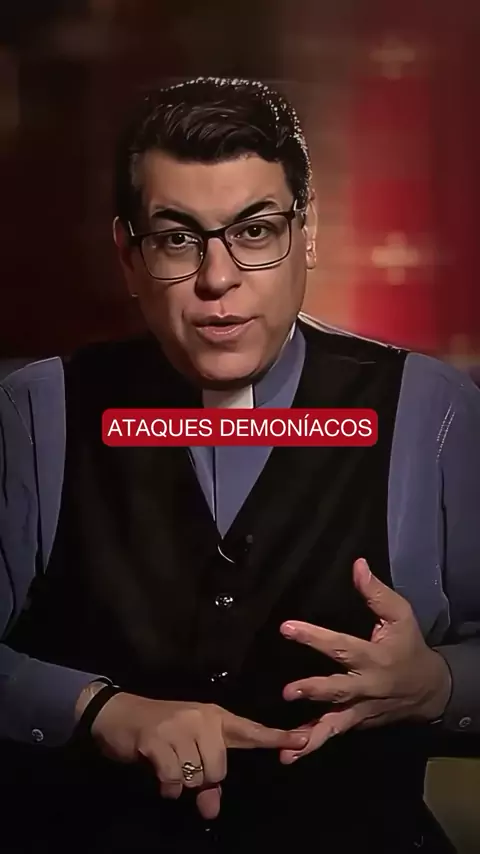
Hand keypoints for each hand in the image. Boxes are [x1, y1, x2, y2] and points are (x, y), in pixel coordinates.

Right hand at [88, 694, 307, 817]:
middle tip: (184, 768)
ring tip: (168, 766)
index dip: (276, 737)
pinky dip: (167, 786)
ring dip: (181, 782)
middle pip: (219, 767)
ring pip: (197, 775)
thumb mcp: (186, 751)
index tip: (304, 739)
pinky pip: (174, 779)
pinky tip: (157, 773)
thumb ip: (205, 777)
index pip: (250, 729)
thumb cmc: (158, 732)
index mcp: (214, 716)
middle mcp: (201, 717)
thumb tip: (211, 808)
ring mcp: (179, 726)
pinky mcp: (158, 739)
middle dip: (202, 778)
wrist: (117, 714)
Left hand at [279, 558, 451, 763]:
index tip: (287, 628)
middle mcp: (367, 687)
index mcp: (375, 657)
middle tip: (287, 691)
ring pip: (334, 722)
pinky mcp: (355, 723)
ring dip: (311, 731)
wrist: (430, 690)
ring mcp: (360, 709)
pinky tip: (289, 754)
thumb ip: (376, 592)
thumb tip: (357, 565)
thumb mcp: (400, 615)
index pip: (342, 646)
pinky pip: (332, 733)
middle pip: (338, 689)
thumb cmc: (409, 646)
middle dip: (314, 690)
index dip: (315, 638)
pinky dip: (312, 745)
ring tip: (286, 741)